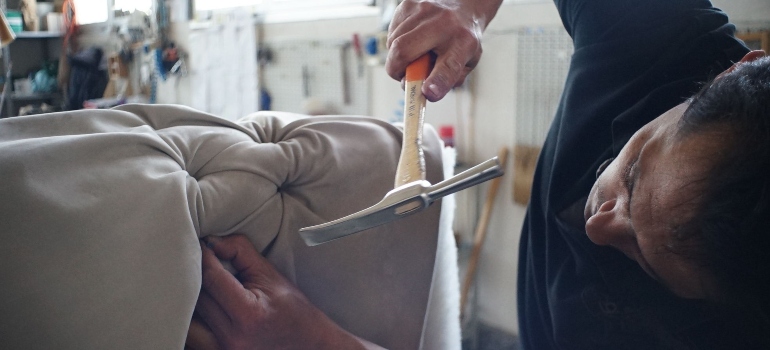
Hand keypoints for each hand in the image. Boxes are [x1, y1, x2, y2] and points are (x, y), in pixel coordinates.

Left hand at [188, 235, 380, 349]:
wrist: (308, 344)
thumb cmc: (292, 309)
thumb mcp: (270, 274)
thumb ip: (240, 252)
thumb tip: (210, 241)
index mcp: (248, 314)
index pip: (211, 279)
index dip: (203, 258)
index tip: (201, 246)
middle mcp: (233, 337)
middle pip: (196, 299)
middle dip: (195, 277)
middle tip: (198, 261)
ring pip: (188, 322)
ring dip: (190, 303)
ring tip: (200, 287)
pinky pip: (192, 338)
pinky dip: (194, 322)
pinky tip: (202, 309)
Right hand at [385, 0, 501, 100]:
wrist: (463, 6)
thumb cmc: (462, 39)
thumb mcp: (465, 63)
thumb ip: (447, 80)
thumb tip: (423, 90)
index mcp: (463, 43)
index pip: (448, 66)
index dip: (436, 82)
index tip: (426, 92)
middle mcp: (443, 23)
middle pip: (403, 51)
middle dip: (396, 70)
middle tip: (403, 76)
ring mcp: (423, 11)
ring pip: (393, 44)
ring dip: (397, 57)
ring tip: (414, 53)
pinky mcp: (408, 4)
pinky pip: (391, 34)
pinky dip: (396, 43)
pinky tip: (411, 39)